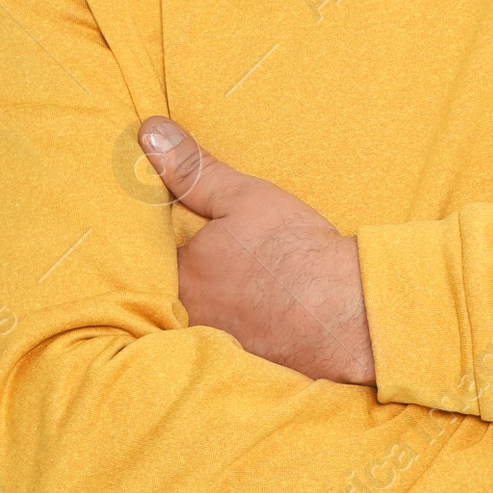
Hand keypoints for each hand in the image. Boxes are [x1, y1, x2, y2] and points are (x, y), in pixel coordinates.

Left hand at [138, 117, 375, 385]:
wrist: (345, 313)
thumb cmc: (291, 250)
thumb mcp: (241, 196)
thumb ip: (192, 169)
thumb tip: (148, 131)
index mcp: (180, 274)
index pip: (147, 256)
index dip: (154, 240)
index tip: (165, 226)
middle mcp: (188, 315)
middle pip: (170, 290)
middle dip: (181, 274)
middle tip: (206, 258)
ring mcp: (216, 342)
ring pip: (197, 317)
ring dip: (209, 302)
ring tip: (230, 285)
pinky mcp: (247, 360)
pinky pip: (226, 339)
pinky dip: (236, 324)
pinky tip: (255, 313)